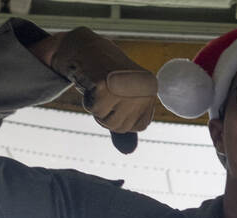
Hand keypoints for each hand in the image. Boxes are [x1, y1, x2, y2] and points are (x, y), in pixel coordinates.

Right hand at [49, 28, 156, 143]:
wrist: (86, 47)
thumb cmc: (106, 76)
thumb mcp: (122, 100)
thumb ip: (126, 124)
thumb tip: (128, 152)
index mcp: (151, 92)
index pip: (139, 126)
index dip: (122, 116)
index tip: (116, 97)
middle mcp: (143, 90)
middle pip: (123, 126)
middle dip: (108, 114)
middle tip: (104, 92)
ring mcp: (125, 87)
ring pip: (109, 122)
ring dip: (98, 109)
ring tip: (99, 88)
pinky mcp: (106, 85)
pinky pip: (95, 109)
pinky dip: (88, 100)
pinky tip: (90, 83)